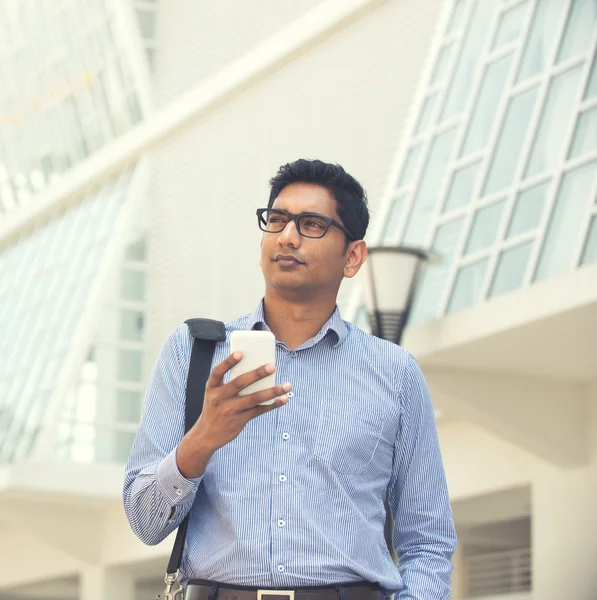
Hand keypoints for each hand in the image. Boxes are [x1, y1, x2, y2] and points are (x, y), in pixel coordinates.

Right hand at [176, 352, 290, 477]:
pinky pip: (259, 410)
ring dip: (272, 391)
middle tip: (272, 366)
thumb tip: (256, 370)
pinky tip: (283, 399)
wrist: (206, 435)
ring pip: (254, 398)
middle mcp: (219, 398)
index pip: (217, 372)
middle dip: (257, 374)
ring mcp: (230, 410)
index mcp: (212, 388)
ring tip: (287, 385)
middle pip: (239, 383)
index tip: (240, 353)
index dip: (228, 362)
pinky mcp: (240, 420)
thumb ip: (230, 384)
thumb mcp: (214, 394)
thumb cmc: (215, 408)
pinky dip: (272, 404)